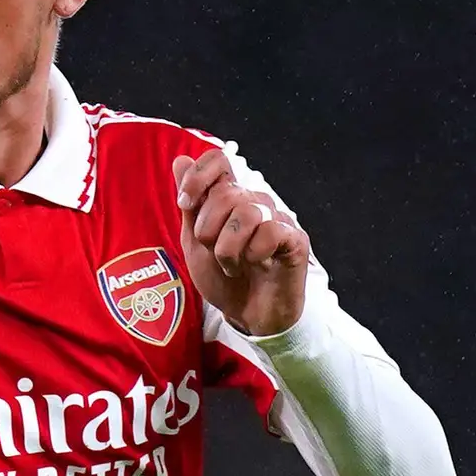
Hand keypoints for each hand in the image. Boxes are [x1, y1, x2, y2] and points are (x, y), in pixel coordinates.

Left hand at [177, 150, 311, 335]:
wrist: (248, 316)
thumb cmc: (224, 279)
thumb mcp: (195, 243)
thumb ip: (190, 204)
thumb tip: (180, 159)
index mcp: (230, 198)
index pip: (218, 160)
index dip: (198, 175)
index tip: (185, 204)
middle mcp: (255, 202)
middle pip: (226, 193)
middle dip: (208, 229)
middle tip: (213, 253)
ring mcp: (277, 218)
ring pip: (246, 214)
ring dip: (228, 249)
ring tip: (232, 266)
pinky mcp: (295, 239)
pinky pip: (271, 232)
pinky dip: (254, 255)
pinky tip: (258, 266)